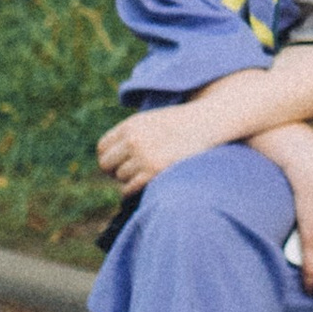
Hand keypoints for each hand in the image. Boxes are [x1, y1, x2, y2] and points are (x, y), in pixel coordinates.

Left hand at [97, 99, 218, 194]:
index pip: (103, 147)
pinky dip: (132, 190)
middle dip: (114, 171)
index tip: (118, 163)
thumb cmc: (183, 124)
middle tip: (129, 173)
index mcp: (131, 125)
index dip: (109, 157)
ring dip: (129, 179)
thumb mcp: (152, 121)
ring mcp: (144, 156)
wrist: (209, 123)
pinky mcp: (154, 171)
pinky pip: (129, 188)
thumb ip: (133, 135)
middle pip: (106, 164)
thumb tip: (114, 160)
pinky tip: (143, 185)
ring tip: (147, 174)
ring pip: (120, 177)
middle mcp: (134, 140)